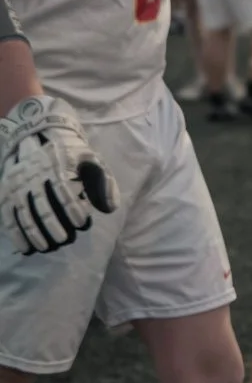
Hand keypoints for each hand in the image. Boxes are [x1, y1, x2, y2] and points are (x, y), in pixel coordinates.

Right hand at [0, 95, 119, 254]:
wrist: (36, 134)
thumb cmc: (69, 151)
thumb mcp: (89, 158)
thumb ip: (103, 181)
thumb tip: (110, 208)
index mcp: (56, 164)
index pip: (63, 189)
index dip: (72, 207)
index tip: (82, 223)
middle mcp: (33, 175)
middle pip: (42, 205)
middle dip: (53, 225)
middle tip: (65, 240)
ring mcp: (17, 184)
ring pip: (24, 213)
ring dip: (35, 232)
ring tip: (48, 247)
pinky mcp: (6, 192)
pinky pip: (8, 215)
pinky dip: (16, 233)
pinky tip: (26, 248)